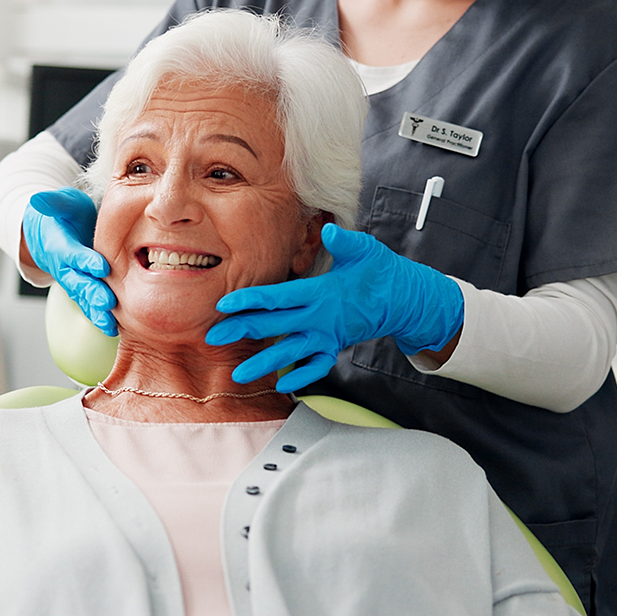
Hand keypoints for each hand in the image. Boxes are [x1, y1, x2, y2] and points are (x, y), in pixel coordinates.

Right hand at [22, 187, 117, 335]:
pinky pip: (89, 305)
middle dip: (92, 293)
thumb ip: (52, 202)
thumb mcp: (59, 203)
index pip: (72, 253)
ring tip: (111, 325)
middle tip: (108, 302)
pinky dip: (100, 318)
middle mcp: (64, 267)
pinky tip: (114, 330)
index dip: (85, 260)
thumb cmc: (61, 215)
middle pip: (77, 282)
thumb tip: (37, 199)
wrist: (51, 233)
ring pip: (84, 298)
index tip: (102, 266)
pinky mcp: (82, 288)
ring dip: (96, 312)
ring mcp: (72, 280)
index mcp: (60, 244)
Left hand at [205, 224, 464, 392]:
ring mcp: (327, 336)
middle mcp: (320, 318)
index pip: (278, 297)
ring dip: (262, 364)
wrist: (405, 300)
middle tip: (212, 336)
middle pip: (273, 326)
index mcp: (321, 293)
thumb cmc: (382, 271)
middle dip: (241, 330)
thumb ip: (344, 242)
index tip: (225, 303)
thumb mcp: (365, 250)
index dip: (250, 300)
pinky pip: (316, 366)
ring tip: (237, 376)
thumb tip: (328, 230)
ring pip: (289, 353)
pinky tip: (282, 385)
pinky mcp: (335, 346)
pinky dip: (300, 376)